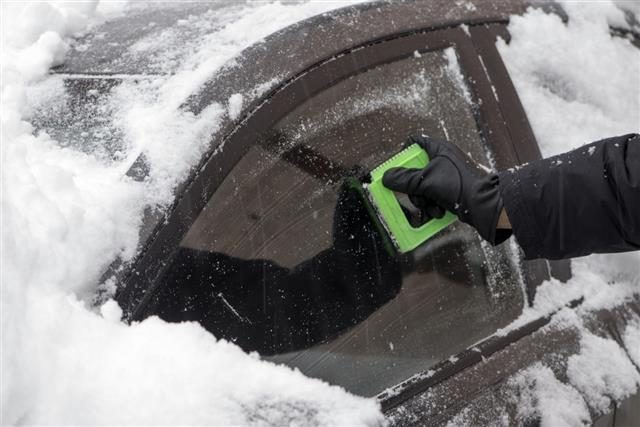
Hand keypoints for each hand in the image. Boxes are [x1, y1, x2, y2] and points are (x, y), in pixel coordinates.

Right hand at [382, 135, 510, 244]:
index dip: (403, 154)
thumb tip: (386, 177)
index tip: (397, 169)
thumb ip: (404, 179)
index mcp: (439, 149)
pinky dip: (433, 206)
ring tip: (432, 206)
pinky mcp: (452, 192)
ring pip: (423, 188)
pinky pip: (433, 198)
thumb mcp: (427, 181)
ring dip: (424, 201)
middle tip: (415, 195)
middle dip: (413, 188)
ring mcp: (448, 177)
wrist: (486, 205)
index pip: (415, 143)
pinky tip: (439, 211)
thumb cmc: (461, 185)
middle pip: (415, 171)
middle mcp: (443, 161)